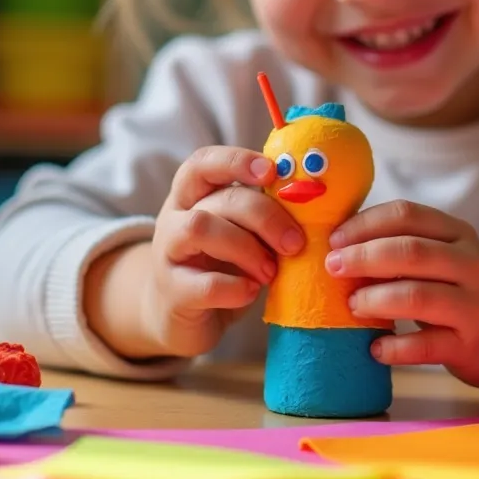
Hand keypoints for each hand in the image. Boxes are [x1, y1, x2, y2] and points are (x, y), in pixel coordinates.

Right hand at [85, 147, 304, 361]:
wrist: (179, 317)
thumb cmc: (219, 267)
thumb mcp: (238, 234)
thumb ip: (259, 216)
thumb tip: (310, 202)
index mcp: (192, 196)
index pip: (204, 163)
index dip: (237, 160)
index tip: (271, 172)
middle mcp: (174, 218)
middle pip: (217, 198)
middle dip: (264, 216)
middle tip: (294, 242)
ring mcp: (168, 254)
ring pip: (199, 228)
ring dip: (246, 248)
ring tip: (271, 271)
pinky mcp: (173, 294)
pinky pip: (204, 284)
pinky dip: (235, 287)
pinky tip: (251, 292)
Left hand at [325, 201, 478, 391]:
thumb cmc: (459, 290)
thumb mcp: (442, 256)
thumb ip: (402, 245)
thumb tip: (337, 245)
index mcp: (458, 233)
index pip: (406, 215)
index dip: (364, 224)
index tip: (334, 240)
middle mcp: (471, 264)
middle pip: (410, 252)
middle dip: (363, 258)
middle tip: (333, 268)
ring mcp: (474, 305)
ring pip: (417, 296)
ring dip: (375, 299)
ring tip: (352, 306)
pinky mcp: (470, 345)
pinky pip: (426, 346)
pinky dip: (394, 347)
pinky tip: (374, 348)